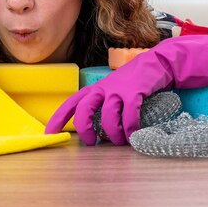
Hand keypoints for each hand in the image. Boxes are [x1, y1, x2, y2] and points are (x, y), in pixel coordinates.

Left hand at [45, 35, 207, 145]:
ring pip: (108, 117)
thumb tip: (94, 130)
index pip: (71, 103)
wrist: (158, 64)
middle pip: (84, 110)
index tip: (49, 134)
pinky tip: (134, 133)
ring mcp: (119, 89)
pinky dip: (131, 127)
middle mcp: (103, 88)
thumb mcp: (113, 90)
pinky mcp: (135, 91)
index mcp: (94, 89)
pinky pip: (129, 114)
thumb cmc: (133, 81)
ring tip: (120, 141)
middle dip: (85, 130)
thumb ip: (102, 106)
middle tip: (92, 143)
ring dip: (113, 134)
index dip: (58, 118)